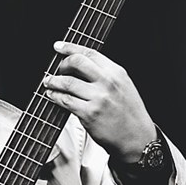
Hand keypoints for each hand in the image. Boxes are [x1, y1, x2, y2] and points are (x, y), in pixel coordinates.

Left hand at [43, 41, 156, 161]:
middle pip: (76, 63)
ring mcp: (98, 98)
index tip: (59, 46)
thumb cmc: (129, 114)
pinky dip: (55, 97)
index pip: (90, 53)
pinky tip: (51, 96)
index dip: (70, 47)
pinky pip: (65, 101)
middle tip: (56, 70)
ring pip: (67, 83)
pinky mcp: (89, 114)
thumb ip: (105, 74)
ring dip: (53, 82)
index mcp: (116, 72)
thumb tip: (80, 66)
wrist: (137, 138)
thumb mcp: (124, 86)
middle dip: (61, 64)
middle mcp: (107, 83)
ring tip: (48, 82)